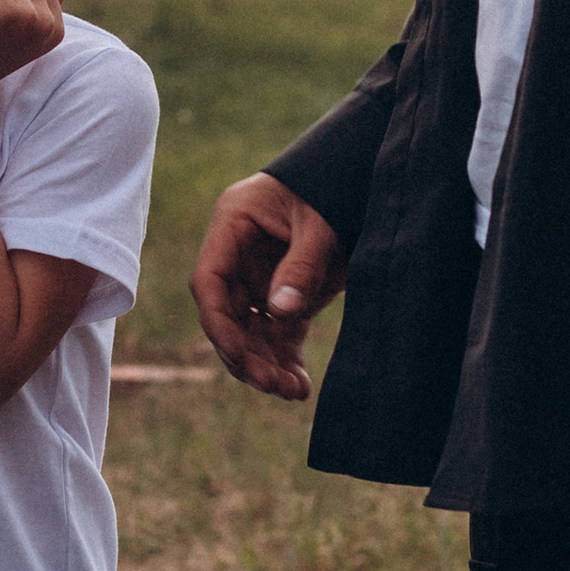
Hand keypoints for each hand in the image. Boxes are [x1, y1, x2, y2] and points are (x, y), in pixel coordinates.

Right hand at [191, 172, 342, 399]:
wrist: (361, 179)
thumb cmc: (333, 188)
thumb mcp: (320, 223)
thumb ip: (301, 264)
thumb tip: (279, 312)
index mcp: (233, 224)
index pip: (208, 280)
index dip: (218, 322)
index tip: (239, 355)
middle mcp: (238, 255)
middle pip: (226, 314)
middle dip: (245, 353)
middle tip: (271, 384)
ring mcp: (259, 277)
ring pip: (249, 331)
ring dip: (265, 364)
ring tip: (291, 392)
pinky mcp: (285, 295)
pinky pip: (277, 334)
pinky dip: (286, 360)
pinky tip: (300, 386)